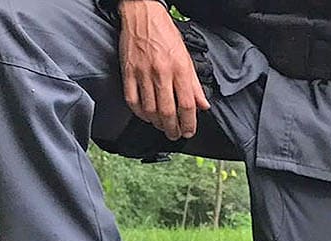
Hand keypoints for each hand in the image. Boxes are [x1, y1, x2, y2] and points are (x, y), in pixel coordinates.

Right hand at [118, 0, 209, 139]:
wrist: (142, 14)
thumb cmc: (165, 33)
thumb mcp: (186, 56)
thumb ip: (194, 84)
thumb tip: (203, 105)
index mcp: (179, 68)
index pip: (187, 104)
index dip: (189, 123)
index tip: (189, 131)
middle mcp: (161, 72)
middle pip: (168, 111)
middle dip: (172, 129)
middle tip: (174, 135)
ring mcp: (142, 73)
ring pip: (149, 109)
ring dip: (157, 123)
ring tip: (162, 126)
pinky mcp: (128, 72)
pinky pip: (132, 100)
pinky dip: (139, 113)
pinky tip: (145, 116)